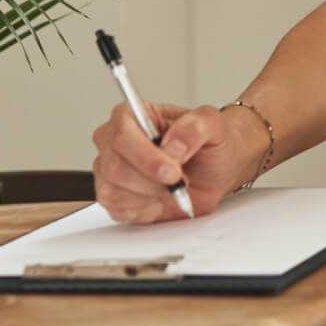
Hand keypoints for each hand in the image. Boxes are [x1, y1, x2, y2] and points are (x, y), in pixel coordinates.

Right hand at [91, 101, 264, 222]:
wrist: (215, 172)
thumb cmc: (208, 144)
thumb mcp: (213, 125)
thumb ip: (195, 127)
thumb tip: (173, 145)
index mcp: (132, 115)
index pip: (121, 135)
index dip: (146, 157)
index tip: (172, 171)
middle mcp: (114, 141)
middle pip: (114, 167)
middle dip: (151, 181)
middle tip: (179, 181)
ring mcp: (110, 170)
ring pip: (114, 191)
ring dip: (150, 195)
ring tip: (172, 187)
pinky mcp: (114, 198)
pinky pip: (118, 210)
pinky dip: (145, 210)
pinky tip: (161, 199)